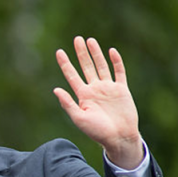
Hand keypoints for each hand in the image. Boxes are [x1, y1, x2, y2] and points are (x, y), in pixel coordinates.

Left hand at [53, 36, 143, 168]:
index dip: (65, 63)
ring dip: (96, 54)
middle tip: (76, 39)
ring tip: (90, 40)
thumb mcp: (79, 118)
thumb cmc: (97, 131)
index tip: (59, 51)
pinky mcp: (121, 90)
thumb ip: (68, 104)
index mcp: (83, 96)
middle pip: (86, 66)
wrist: (118, 137)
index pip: (72, 75)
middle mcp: (94, 89)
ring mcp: (108, 88)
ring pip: (101, 66)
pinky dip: (116, 62)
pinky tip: (111, 51)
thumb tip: (56, 89)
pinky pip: (119, 72)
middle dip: (81, 53)